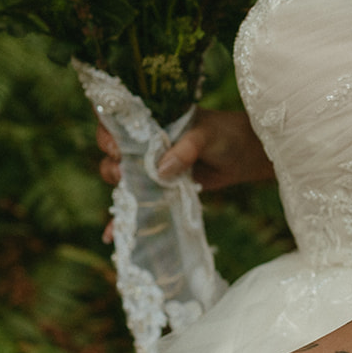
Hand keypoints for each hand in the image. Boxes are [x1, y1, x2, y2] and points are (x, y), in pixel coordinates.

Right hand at [97, 109, 272, 241]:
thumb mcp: (206, 136)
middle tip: (123, 173)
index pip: (119, 118)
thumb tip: (161, 170)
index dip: (108, 131)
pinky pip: (136, 200)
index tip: (116, 147)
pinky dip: (123, 217)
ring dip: (117, 185)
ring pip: (120, 174)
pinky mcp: (158, 186)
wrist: (243, 156)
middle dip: (112, 162)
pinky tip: (112, 233)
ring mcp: (150, 165)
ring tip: (126, 193)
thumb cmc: (224, 135)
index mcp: (152, 118)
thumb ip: (186, 149)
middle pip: (113, 150)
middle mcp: (145, 140)